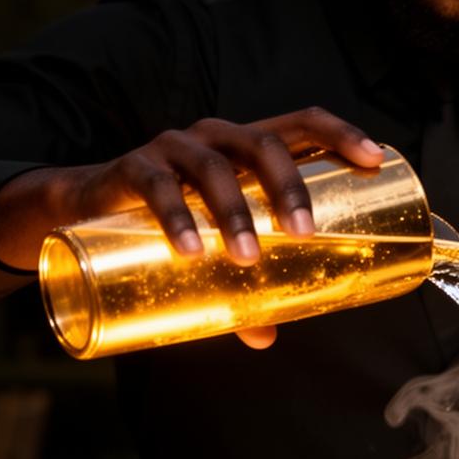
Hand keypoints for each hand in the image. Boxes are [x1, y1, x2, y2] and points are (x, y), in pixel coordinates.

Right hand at [0, 108, 384, 350]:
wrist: (84, 208)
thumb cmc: (165, 222)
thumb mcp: (208, 249)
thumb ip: (237, 288)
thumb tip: (266, 335)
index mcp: (245, 146)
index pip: (301, 122)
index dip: (340, 135)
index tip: (374, 161)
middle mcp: (214, 137)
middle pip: (264, 143)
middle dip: (290, 186)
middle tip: (304, 233)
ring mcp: (172, 148)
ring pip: (214, 166)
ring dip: (234, 211)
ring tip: (247, 257)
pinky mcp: (131, 168)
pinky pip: (156, 186)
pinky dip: (176, 217)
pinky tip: (191, 250)